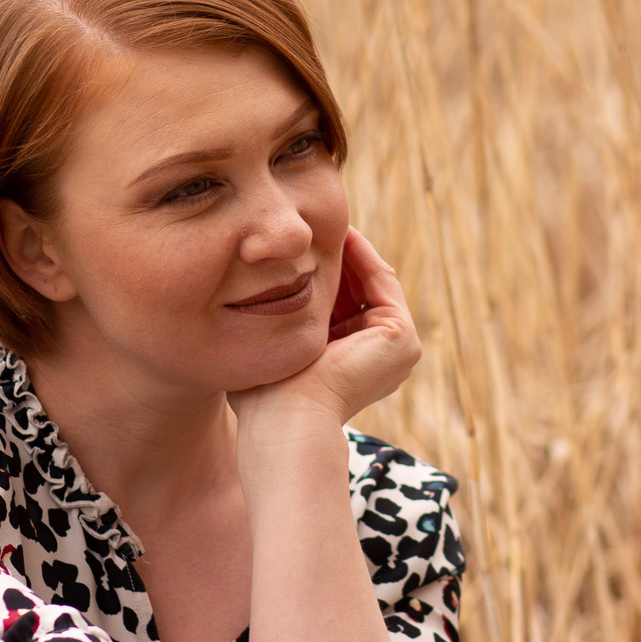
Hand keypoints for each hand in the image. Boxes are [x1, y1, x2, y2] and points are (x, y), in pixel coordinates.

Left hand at [229, 228, 421, 432]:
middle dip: (334, 255)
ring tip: (319, 220)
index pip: (341, 304)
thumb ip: (271, 325)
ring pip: (370, 280)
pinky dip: (359, 253)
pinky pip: (380, 280)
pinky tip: (334, 231)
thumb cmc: (264, 397)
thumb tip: (239, 294)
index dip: (319, 271)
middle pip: (358, 289)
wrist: (284, 421)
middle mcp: (382, 357)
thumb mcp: (270, 349)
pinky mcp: (401, 337)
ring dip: (347, 248)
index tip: (292, 243)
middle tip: (308, 222)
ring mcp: (398, 348)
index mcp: (355, 364)